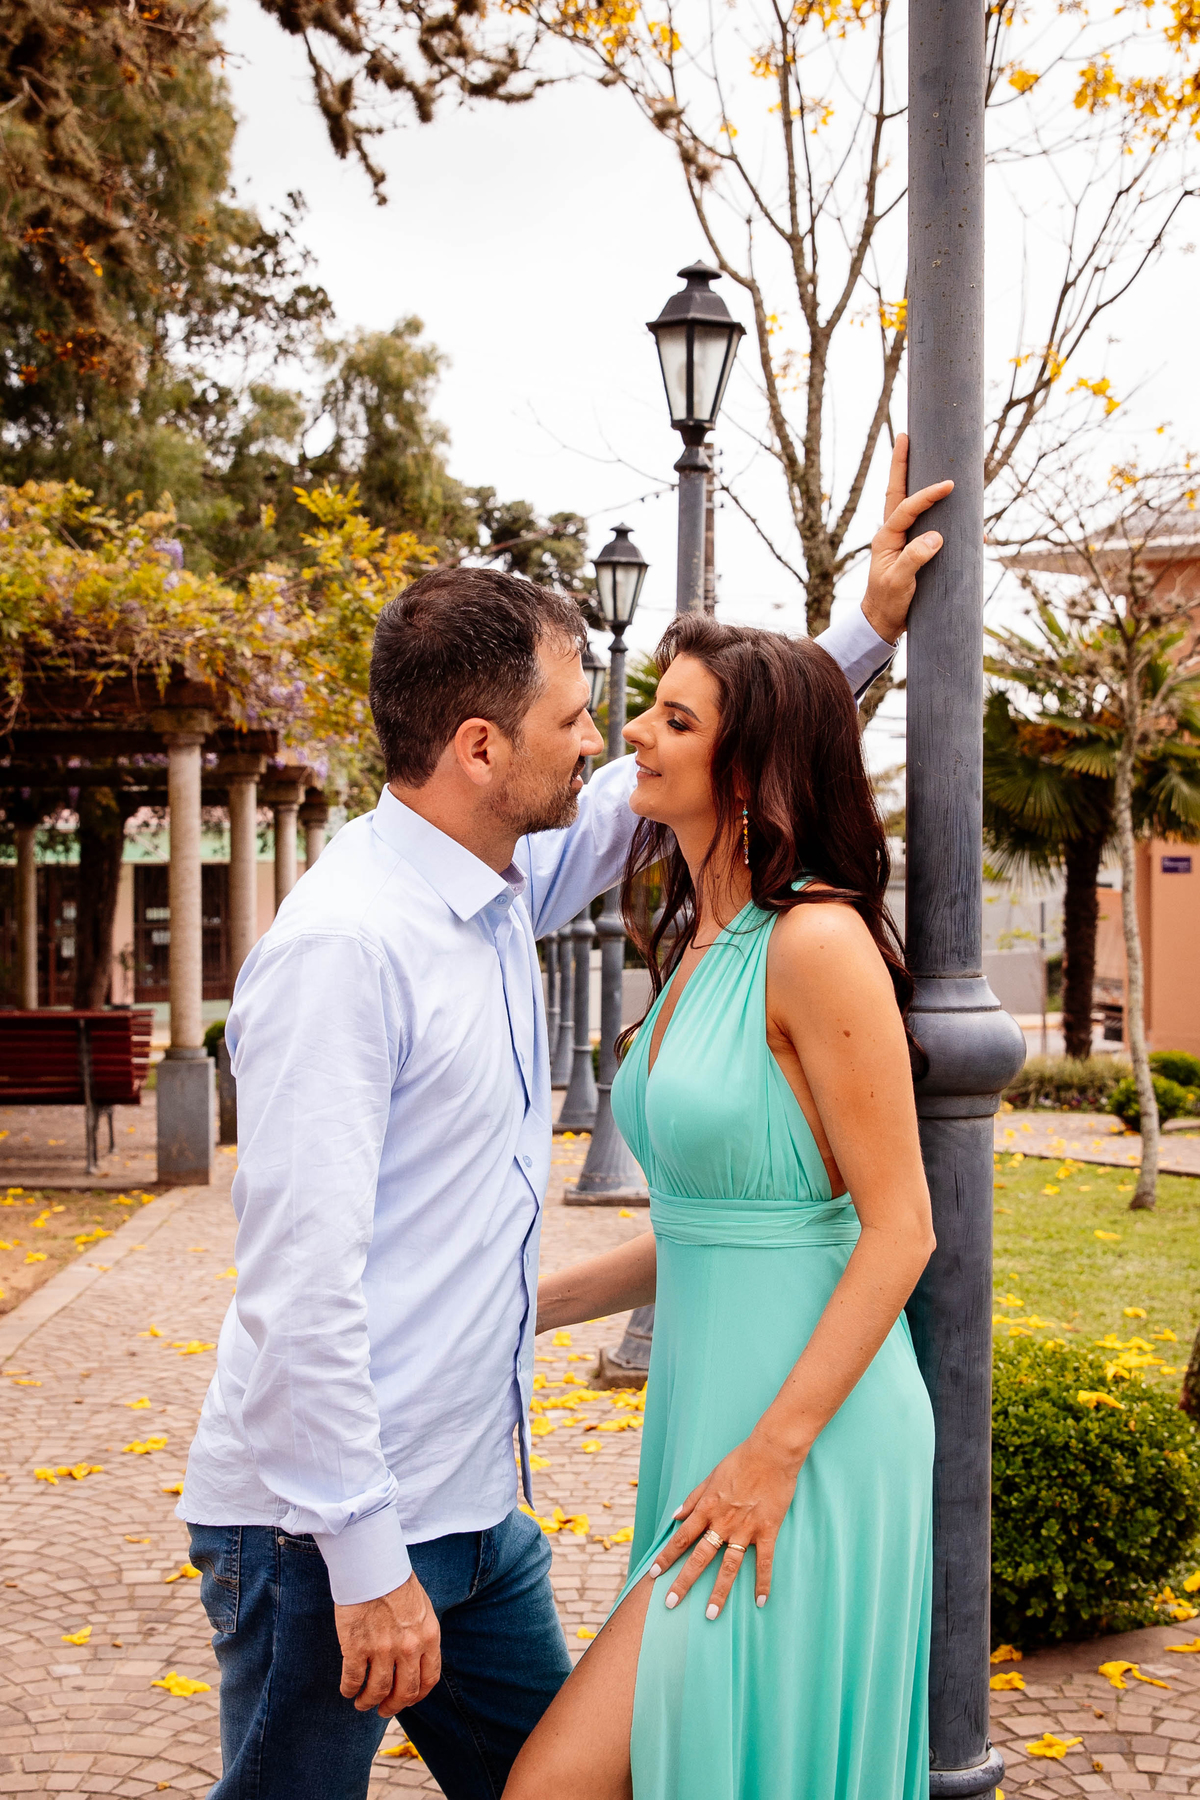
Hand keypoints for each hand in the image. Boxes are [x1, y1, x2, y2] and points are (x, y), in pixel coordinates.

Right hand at [335, 1572, 440, 1716]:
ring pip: (377, 1691)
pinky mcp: (357, 1647)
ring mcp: (383, 1649)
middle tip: (383, 1709)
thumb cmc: (395, 1582)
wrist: (372, 1565)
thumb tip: (414, 1659)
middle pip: (404, 1692)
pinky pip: (353, 1680)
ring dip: (368, 1702)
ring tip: (362, 1703)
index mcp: (428, 1636)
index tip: (407, 1699)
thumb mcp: (421, 1608)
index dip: (417, 1695)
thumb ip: (420, 1635)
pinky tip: (347, 1689)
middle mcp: (409, 1647)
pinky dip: (349, 1689)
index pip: (429, 1679)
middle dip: (393, 1706)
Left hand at [647, 1428, 805, 1617]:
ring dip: (719, 1591)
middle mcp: (722, 1522)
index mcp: (707, 1508)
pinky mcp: (767, 1531)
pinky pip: (764, 1562)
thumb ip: (692, 1499)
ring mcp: (745, 1529)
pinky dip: (762, 1582)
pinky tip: (760, 1602)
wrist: (771, 1452)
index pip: (681, 1538)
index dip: (666, 1557)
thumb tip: (674, 1516)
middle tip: (670, 1603)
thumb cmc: (740, 1460)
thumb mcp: (710, 1476)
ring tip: (711, 1614)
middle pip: (699, 1557)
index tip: (654, 1574)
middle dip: (683, 1582)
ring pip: (729, 1566)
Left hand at [861, 433, 953, 644]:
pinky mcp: (912, 547)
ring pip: (908, 501)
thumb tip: (936, 537)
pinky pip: (922, 520)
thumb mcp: (899, 582)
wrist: (882, 622)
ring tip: (921, 453)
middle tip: (904, 436)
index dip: (927, 494)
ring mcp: (901, 538)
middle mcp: (892, 532)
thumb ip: (914, 558)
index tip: (949, 485)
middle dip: (902, 464)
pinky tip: (945, 498)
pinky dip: (932, 505)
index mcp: (886, 537)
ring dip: (915, 477)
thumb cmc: (888, 602)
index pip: (907, 507)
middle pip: (897, 490)